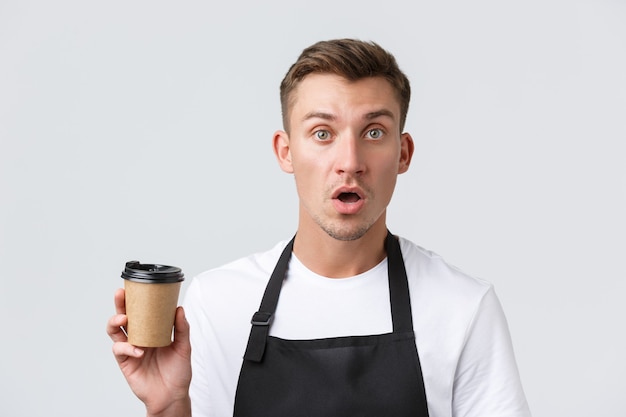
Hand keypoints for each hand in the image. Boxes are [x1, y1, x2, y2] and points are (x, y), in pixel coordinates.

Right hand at [106, 288, 191, 416]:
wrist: (172, 395)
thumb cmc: (178, 372)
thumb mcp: (184, 347)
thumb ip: (182, 329)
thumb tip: (179, 308)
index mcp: (152, 331)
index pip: (140, 311)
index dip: (135, 299)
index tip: (134, 287)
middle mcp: (139, 337)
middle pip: (124, 317)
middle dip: (120, 304)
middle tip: (120, 294)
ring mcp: (130, 349)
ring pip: (115, 331)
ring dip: (115, 322)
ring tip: (123, 319)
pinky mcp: (125, 362)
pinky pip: (120, 350)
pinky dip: (127, 347)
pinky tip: (138, 350)